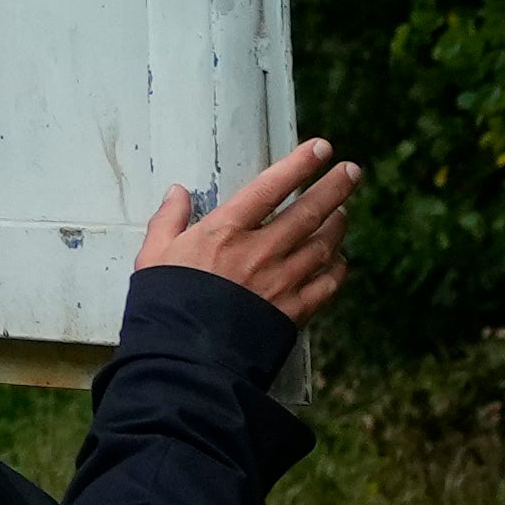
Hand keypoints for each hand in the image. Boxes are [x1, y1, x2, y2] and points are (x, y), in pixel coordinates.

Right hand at [141, 139, 355, 322]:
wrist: (184, 355)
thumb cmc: (164, 302)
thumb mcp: (153, 254)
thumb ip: (168, 220)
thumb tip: (177, 192)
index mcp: (225, 232)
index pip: (270, 188)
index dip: (299, 165)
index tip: (321, 149)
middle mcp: (261, 251)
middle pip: (309, 212)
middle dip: (335, 187)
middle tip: (352, 171)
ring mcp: (282, 281)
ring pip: (324, 244)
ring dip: (339, 224)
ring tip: (344, 211)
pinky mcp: (294, 311)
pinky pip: (328, 283)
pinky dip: (338, 268)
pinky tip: (339, 260)